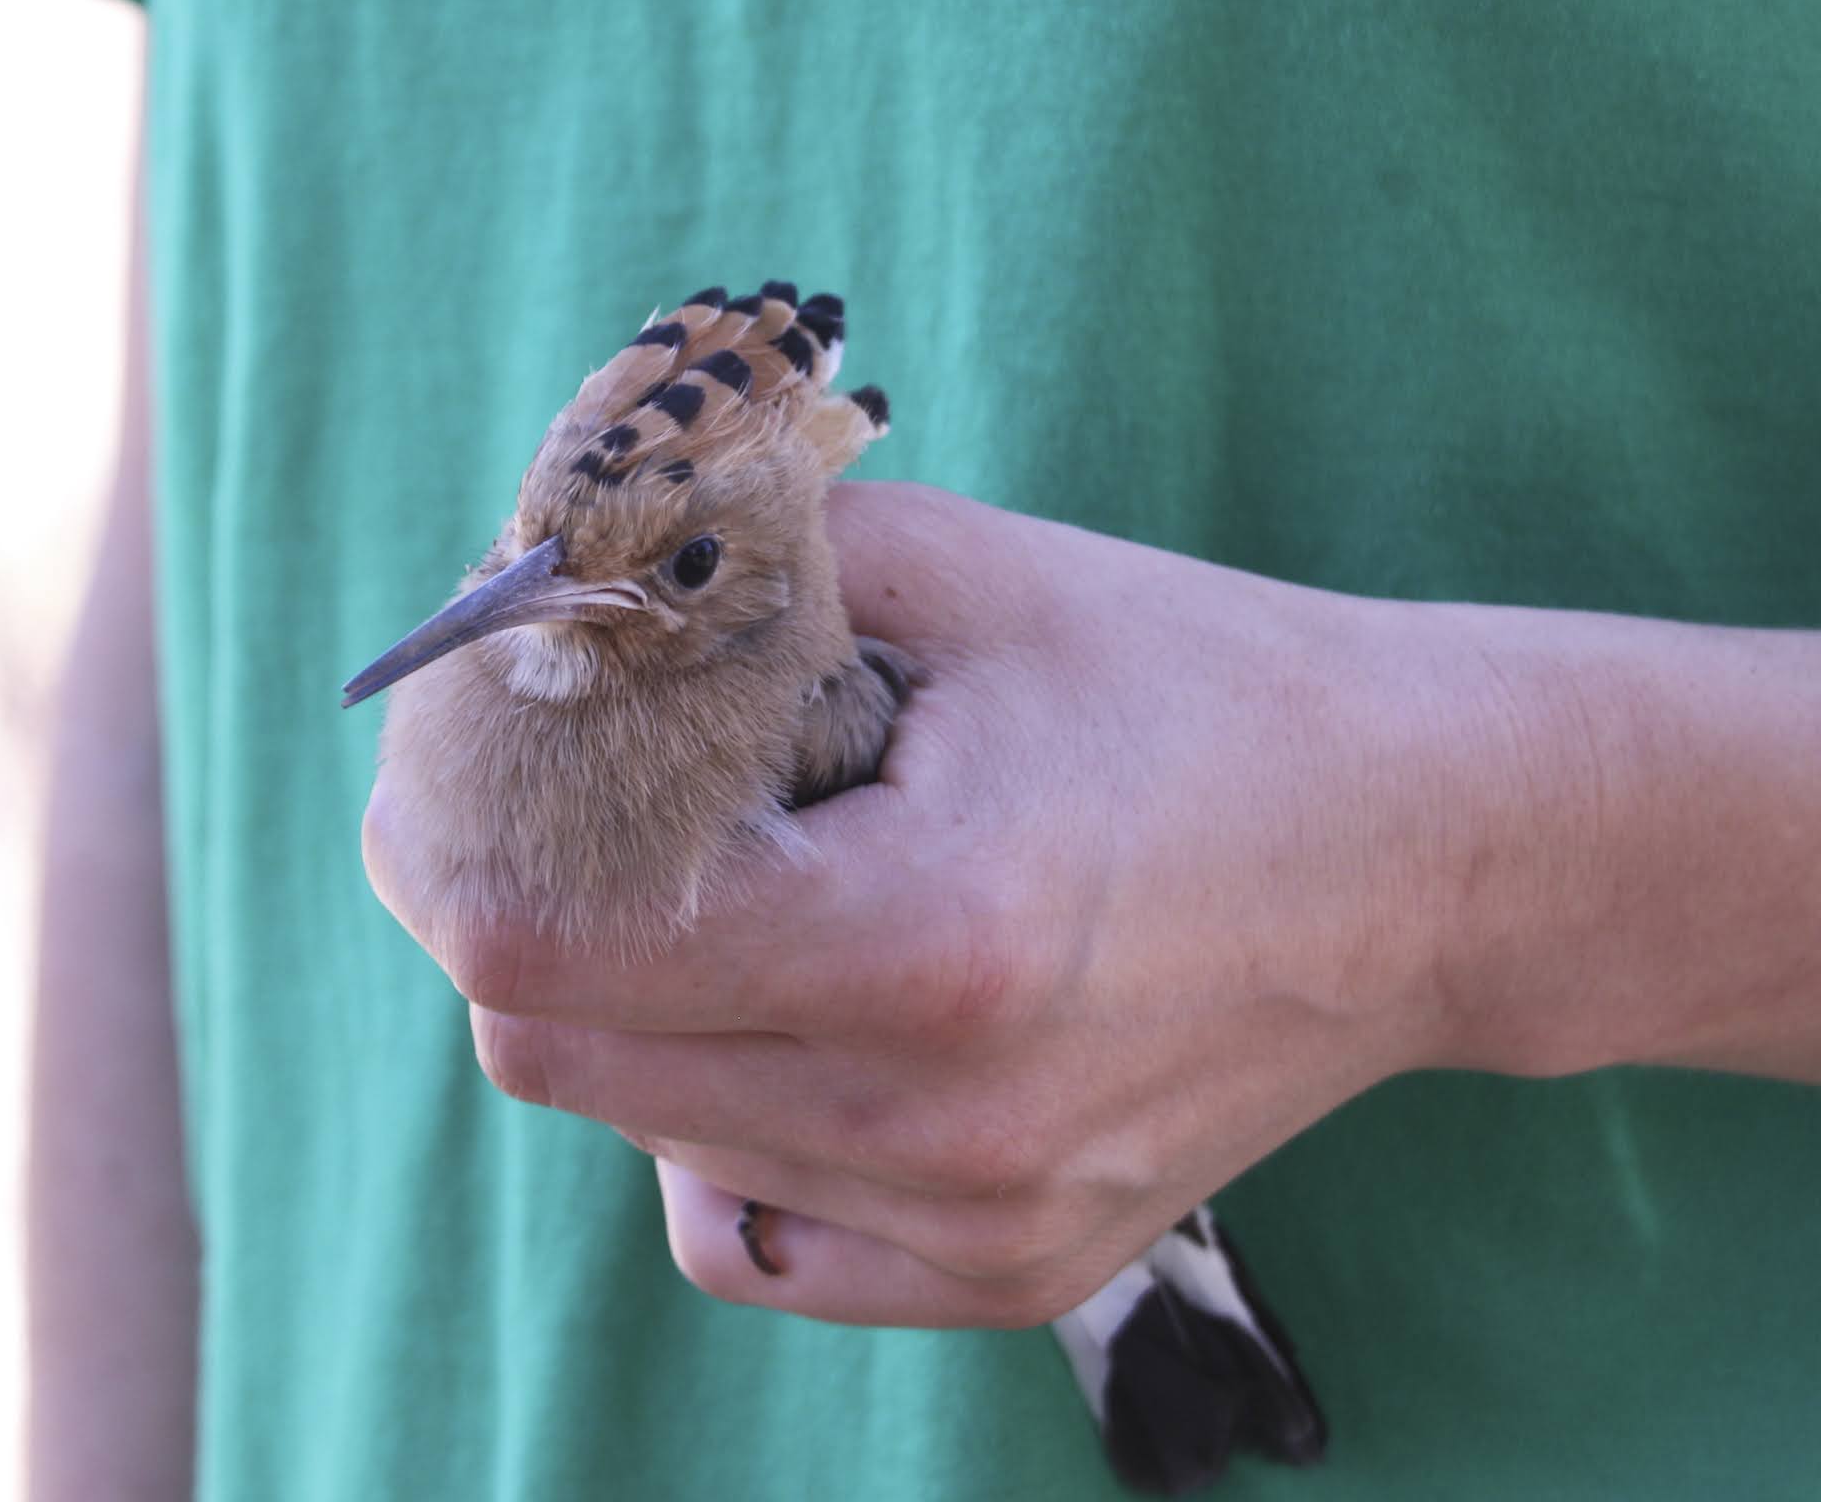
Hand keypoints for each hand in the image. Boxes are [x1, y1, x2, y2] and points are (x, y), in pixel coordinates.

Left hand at [365, 482, 1820, 1326]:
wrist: (1422, 851)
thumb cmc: (1196, 684)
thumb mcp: (956, 575)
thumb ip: (726, 579)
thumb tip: (544, 587)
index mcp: (917, 934)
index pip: (540, 947)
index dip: (442, 840)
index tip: (431, 763)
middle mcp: (930, 1126)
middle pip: (555, 1048)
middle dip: (506, 905)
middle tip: (542, 797)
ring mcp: (970, 1230)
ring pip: (639, 1127)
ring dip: (621, 992)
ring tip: (717, 877)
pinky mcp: (1002, 1278)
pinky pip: (743, 1224)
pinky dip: (705, 1114)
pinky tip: (782, 1010)